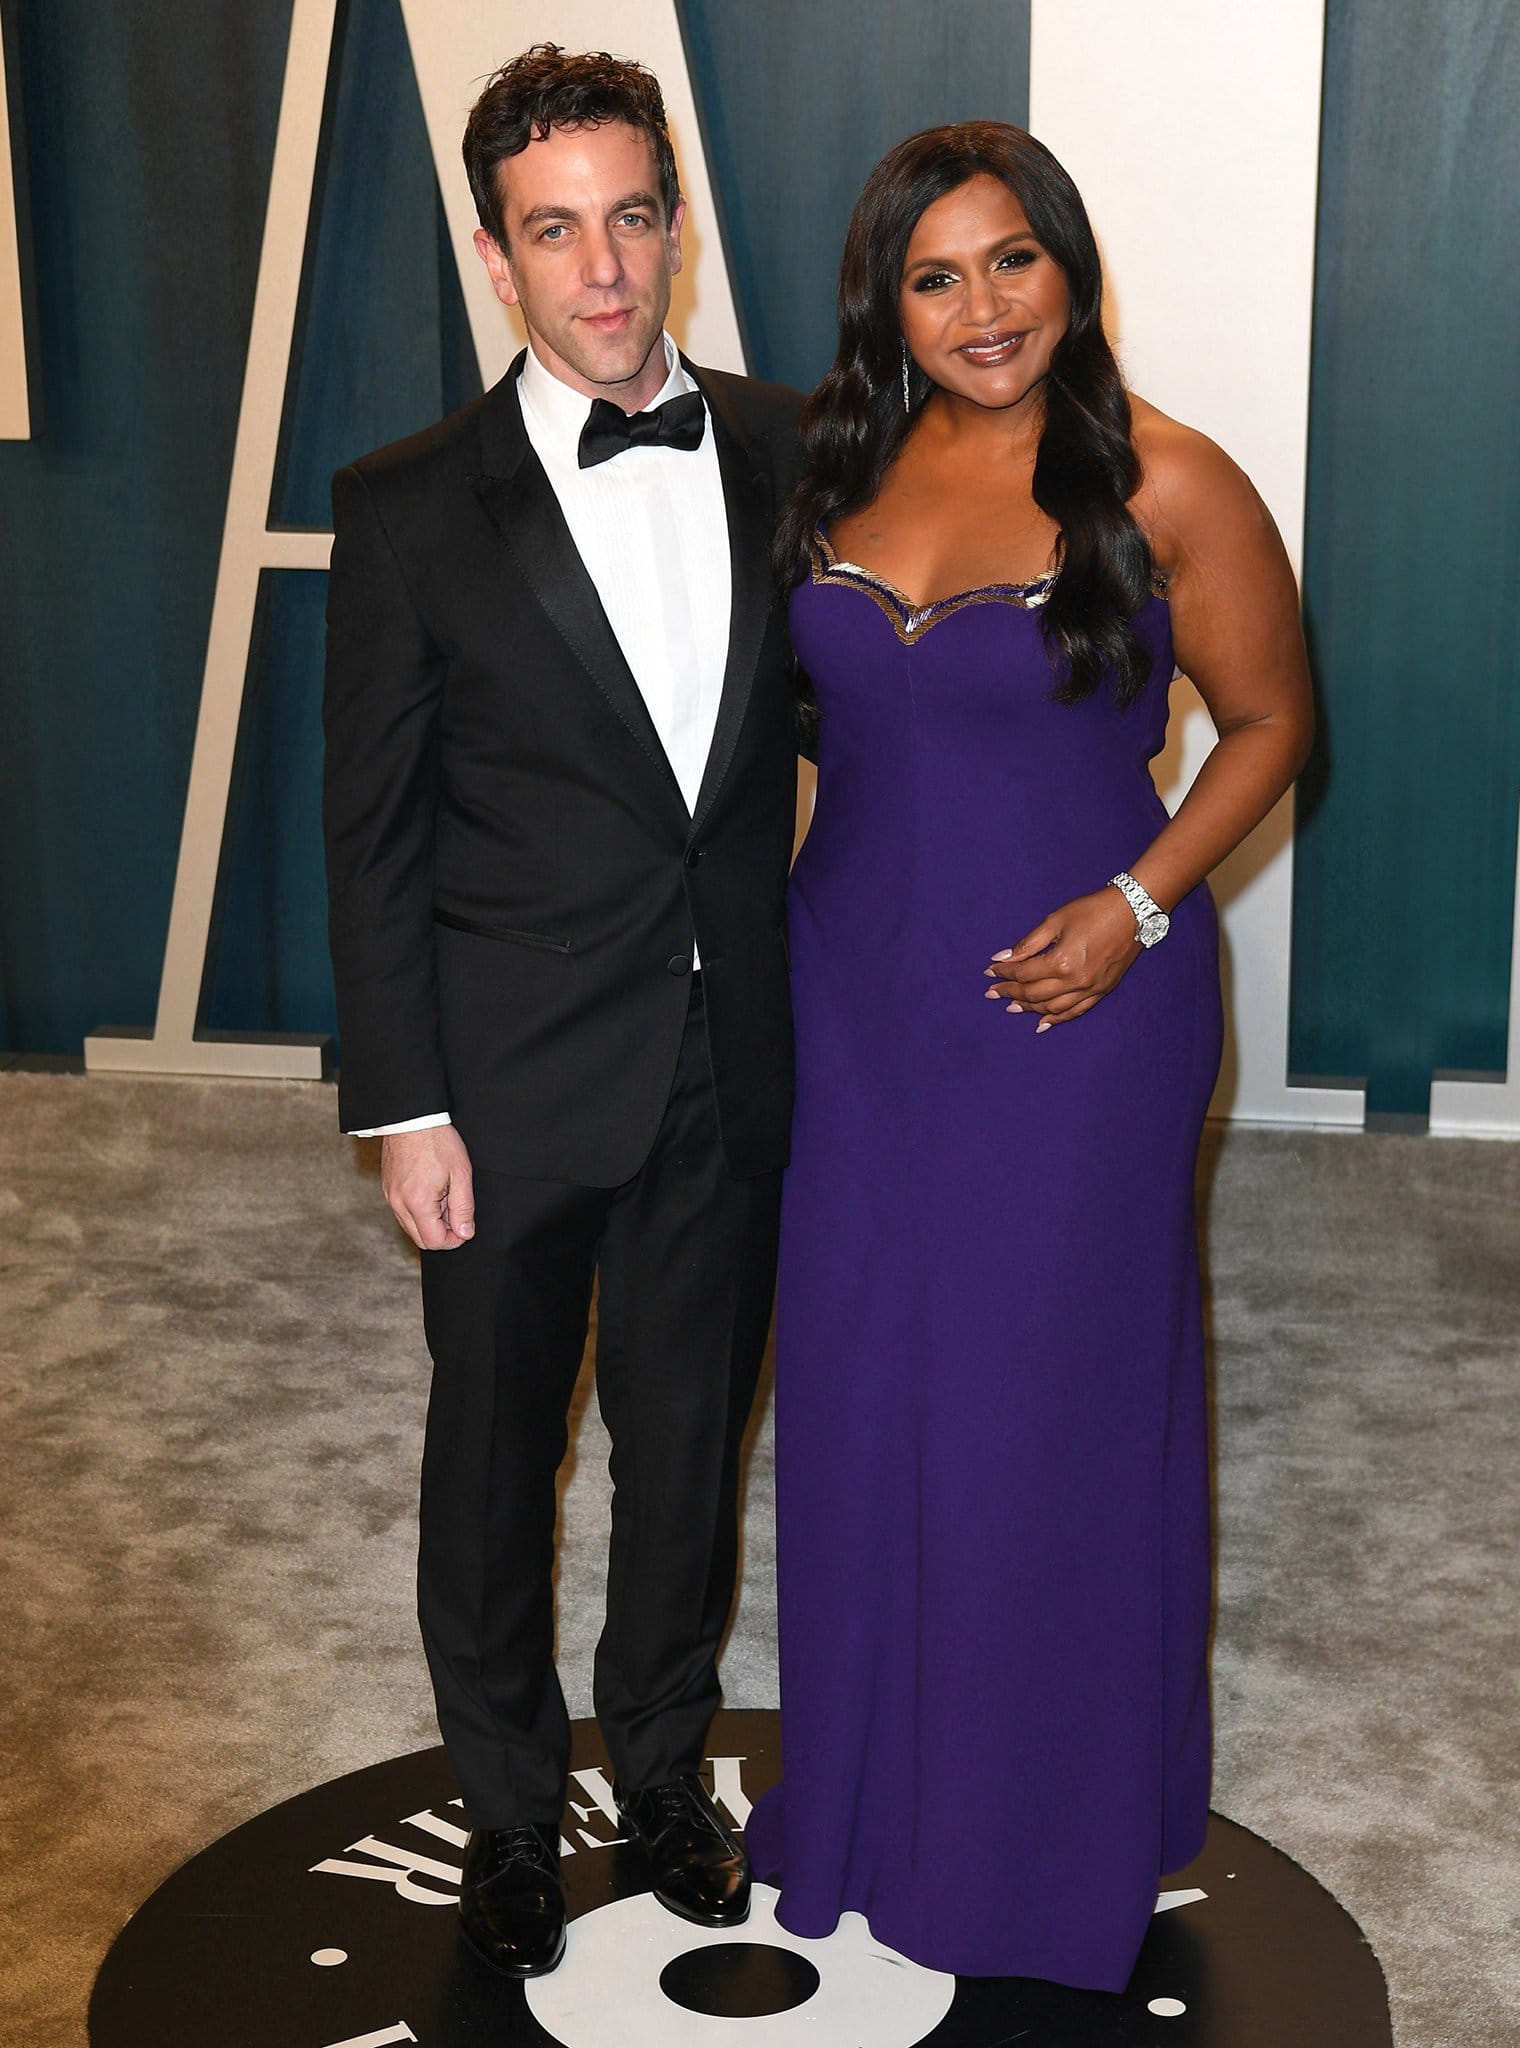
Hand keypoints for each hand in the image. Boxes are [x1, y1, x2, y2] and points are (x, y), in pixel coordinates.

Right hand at [380, 1125, 475, 1249]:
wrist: (412, 1117)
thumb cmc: (437, 1140)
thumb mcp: (460, 1173)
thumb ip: (463, 1207)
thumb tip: (464, 1233)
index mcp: (417, 1202)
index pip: (434, 1242)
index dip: (454, 1240)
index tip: (464, 1227)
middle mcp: (398, 1203)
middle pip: (420, 1239)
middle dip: (442, 1232)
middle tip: (456, 1210)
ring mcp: (390, 1196)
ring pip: (411, 1226)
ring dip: (430, 1222)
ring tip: (444, 1196)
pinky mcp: (387, 1188)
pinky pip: (402, 1212)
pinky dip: (418, 1211)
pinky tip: (431, 1191)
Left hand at [984, 887, 1142, 1030]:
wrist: (1133, 912)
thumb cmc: (1093, 911)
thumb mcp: (1056, 920)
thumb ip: (1029, 943)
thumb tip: (1003, 958)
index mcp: (1062, 962)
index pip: (1024, 974)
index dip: (1004, 974)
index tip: (989, 972)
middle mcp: (1075, 981)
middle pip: (1034, 994)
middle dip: (1010, 993)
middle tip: (992, 993)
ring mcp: (1090, 989)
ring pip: (1052, 1008)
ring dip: (1029, 1008)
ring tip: (1011, 1007)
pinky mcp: (1101, 991)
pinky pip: (1075, 1012)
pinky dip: (1057, 1019)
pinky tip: (1042, 1023)